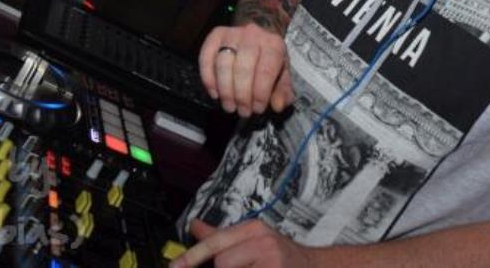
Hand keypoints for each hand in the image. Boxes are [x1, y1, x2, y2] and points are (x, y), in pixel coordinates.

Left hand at [169, 219, 315, 267]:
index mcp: (253, 229)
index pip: (215, 242)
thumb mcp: (251, 240)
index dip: (191, 257)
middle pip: (222, 263)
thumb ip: (220, 236)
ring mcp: (272, 263)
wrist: (314, 266)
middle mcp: (264, 242)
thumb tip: (194, 226)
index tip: (175, 267)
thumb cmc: (278, 256)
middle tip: (240, 267)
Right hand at [198, 23, 294, 116]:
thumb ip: (283, 91)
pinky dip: (208, 78)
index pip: (266, 70)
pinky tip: (215, 94)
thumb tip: (278, 106)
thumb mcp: (282, 74)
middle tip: (243, 111)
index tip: (257, 109)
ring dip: (225, 90)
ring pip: (223, 64)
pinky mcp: (215, 35)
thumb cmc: (270, 58)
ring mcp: (232, 33)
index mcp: (273, 44)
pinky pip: (206, 57)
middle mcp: (252, 34)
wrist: (259, 34)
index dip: (260, 93)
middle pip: (242, 68)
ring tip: (230, 106)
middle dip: (241, 95)